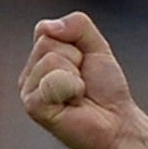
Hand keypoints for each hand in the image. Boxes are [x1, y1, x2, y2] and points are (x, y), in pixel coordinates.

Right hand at [18, 11, 137, 148]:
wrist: (119, 123)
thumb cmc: (106, 90)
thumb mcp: (97, 47)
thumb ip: (77, 25)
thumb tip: (46, 27)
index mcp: (39, 59)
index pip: (46, 30)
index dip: (75, 45)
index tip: (85, 65)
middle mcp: (29, 74)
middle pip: (47, 44)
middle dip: (77, 60)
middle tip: (84, 84)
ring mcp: (28, 91)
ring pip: (51, 60)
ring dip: (76, 77)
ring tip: (80, 95)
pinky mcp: (33, 107)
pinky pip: (51, 81)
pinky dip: (72, 89)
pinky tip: (74, 105)